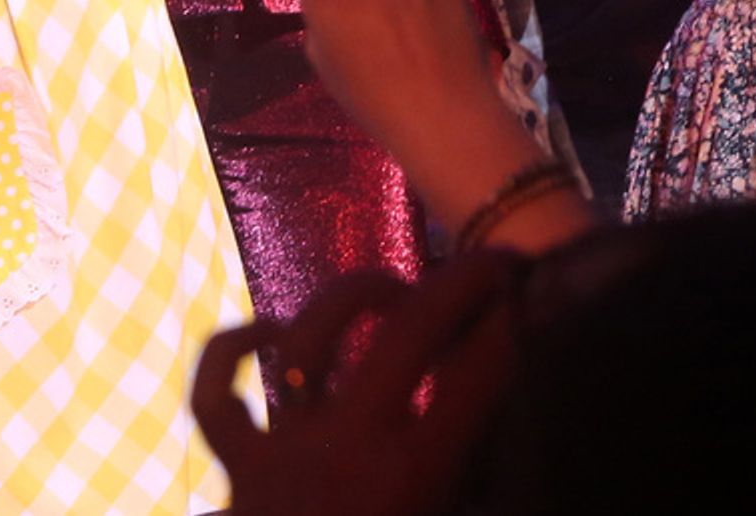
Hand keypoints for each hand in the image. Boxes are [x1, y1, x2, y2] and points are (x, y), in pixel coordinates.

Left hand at [193, 253, 525, 515]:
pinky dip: (236, 351)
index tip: (538, 294)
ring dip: (355, 298)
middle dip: (456, 287)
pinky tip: (271, 330)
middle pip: (405, 333)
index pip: (475, 378)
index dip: (512, 327)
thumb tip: (519, 458)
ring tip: (394, 290)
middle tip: (492, 264)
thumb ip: (491, 494)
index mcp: (409, 480)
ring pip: (309, 336)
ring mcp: (281, 449)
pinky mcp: (236, 467)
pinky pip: (217, 394)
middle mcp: (343, 447)